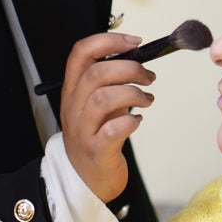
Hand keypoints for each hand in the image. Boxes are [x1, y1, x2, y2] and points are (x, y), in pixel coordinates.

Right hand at [59, 32, 155, 202]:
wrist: (85, 180)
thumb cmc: (96, 137)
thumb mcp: (98, 105)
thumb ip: (111, 83)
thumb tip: (138, 61)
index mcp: (73, 89)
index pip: (81, 53)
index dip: (108, 40)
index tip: (134, 42)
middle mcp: (74, 106)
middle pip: (96, 73)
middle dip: (129, 68)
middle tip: (148, 77)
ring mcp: (83, 129)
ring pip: (103, 98)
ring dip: (133, 93)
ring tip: (147, 99)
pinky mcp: (96, 150)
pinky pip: (113, 130)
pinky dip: (131, 121)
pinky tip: (138, 120)